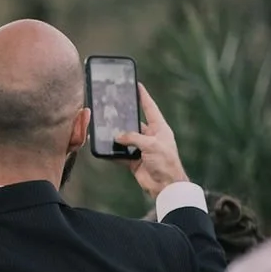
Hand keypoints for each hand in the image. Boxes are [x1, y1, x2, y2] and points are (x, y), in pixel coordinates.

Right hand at [114, 83, 188, 198]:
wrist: (165, 185)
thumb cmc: (165, 162)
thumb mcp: (151, 145)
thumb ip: (133, 138)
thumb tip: (118, 136)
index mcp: (160, 128)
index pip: (150, 108)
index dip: (143, 97)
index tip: (137, 86)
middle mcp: (151, 137)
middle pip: (135, 124)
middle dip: (125, 118)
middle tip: (114, 109)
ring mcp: (143, 149)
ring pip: (127, 139)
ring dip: (117, 137)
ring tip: (106, 129)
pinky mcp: (135, 161)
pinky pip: (122, 154)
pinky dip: (114, 153)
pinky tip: (106, 149)